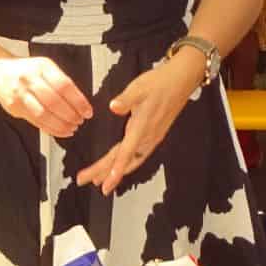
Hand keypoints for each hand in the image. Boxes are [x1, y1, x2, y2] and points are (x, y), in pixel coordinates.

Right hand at [0, 55, 91, 138]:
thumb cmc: (26, 71)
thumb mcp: (45, 68)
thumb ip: (61, 82)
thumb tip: (81, 104)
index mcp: (42, 67)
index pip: (64, 85)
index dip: (78, 101)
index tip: (87, 111)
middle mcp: (30, 79)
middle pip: (54, 101)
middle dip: (71, 115)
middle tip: (80, 121)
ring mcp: (20, 93)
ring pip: (44, 114)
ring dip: (61, 125)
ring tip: (72, 128)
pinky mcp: (14, 107)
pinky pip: (35, 121)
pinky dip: (51, 129)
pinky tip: (61, 131)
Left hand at [76, 53, 201, 194]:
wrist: (181, 80)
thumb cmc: (160, 83)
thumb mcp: (140, 87)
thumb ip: (126, 99)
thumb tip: (114, 106)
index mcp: (142, 127)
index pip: (126, 153)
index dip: (114, 170)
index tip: (104, 184)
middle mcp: (148, 137)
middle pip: (124, 161)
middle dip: (104, 174)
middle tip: (84, 181)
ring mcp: (152, 138)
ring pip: (131, 161)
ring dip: (114, 171)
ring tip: (98, 181)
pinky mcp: (154, 135)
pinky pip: (137, 156)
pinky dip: (125, 164)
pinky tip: (120, 165)